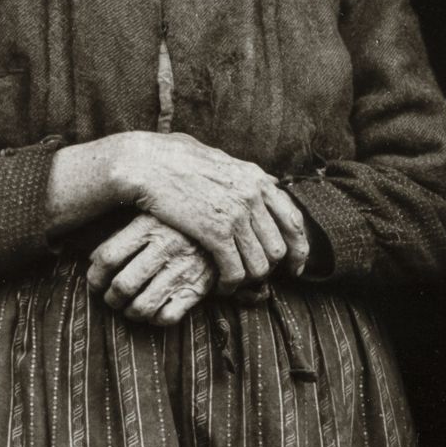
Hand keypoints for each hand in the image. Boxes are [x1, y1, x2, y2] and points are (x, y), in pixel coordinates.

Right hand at [52, 132, 310, 290]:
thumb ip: (243, 175)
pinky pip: (235, 270)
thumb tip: (264, 180)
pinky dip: (230, 284)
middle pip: (278, 248)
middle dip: (269, 269)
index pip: (293, 220)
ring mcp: (236, 214)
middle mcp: (253, 196)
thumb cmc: (175, 160)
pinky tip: (221, 287)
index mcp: (257, 179)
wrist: (146, 163)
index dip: (299, 248)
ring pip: (259, 264)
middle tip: (255, 278)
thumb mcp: (219, 159)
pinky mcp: (215, 232)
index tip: (295, 266)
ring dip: (248, 280)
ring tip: (234, 282)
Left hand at [87, 215, 213, 325]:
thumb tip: (92, 258)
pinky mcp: (198, 288)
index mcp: (148, 225)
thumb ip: (122, 233)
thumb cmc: (177, 222)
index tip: (95, 282)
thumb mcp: (150, 214)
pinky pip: (167, 318)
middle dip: (110, 299)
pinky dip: (155, 319)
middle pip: (122, 286)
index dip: (94, 276)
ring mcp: (183, 269)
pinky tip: (154, 310)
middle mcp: (165, 247)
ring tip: (129, 307)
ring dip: (130, 312)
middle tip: (111, 298)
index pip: (108, 258)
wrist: (224, 225)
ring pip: (142, 307)